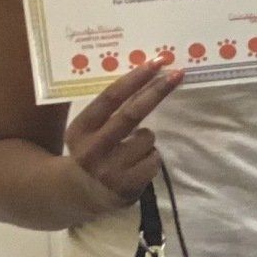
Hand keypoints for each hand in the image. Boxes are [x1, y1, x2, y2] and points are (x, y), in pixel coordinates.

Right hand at [64, 60, 180, 205]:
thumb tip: (145, 75)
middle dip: (156, 91)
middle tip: (176, 74)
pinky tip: (136, 165)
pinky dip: (151, 158)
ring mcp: (111, 170)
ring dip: (148, 138)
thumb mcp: (87, 129)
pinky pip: (154, 160)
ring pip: (148, 138)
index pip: (110, 97)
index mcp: (81, 128)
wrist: (79, 193)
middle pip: (132, 113)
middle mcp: (94, 148)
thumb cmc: (90, 150)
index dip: (135, 79)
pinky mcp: (127, 186)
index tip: (156, 63)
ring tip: (132, 149)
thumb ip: (109, 108)